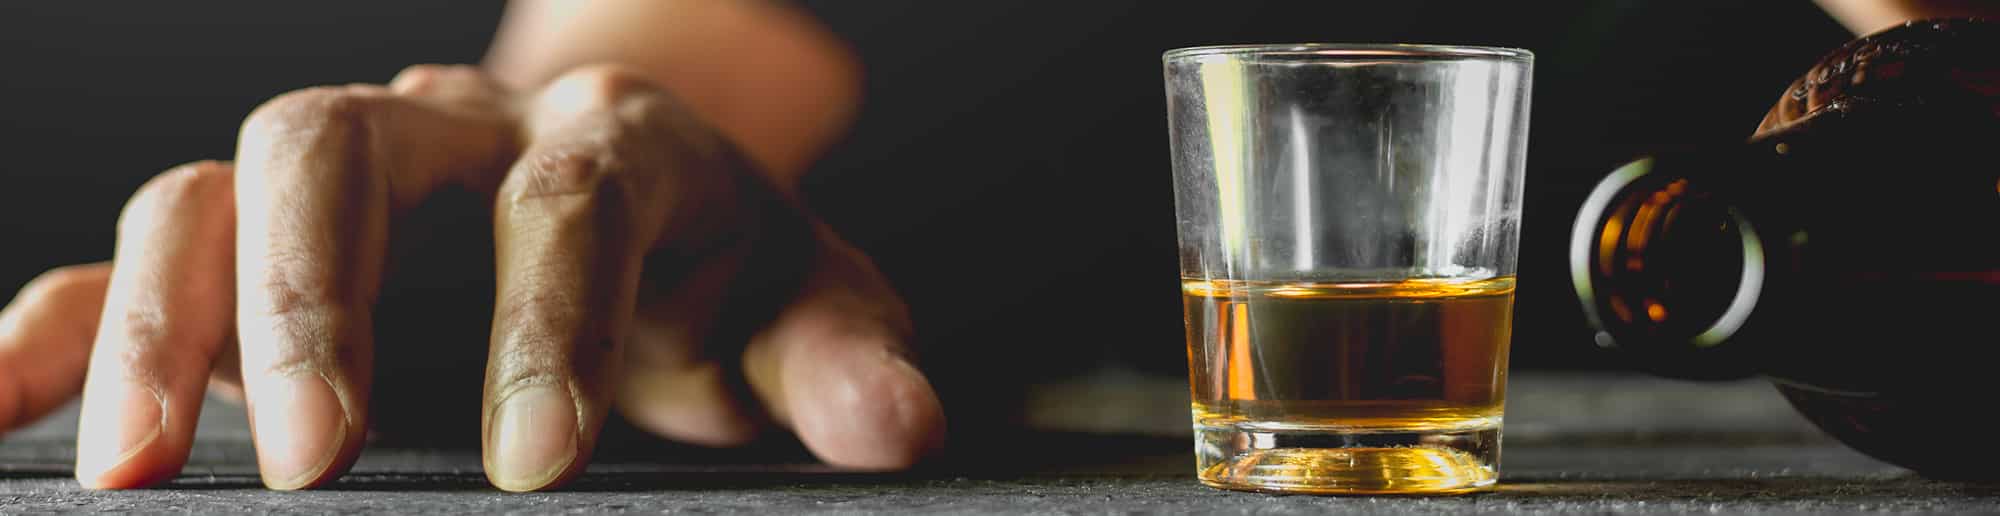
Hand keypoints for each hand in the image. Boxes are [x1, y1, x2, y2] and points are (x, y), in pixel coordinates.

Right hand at [0, 64, 944, 490]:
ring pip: (212, 186)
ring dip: (164, 319)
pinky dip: (67, 327)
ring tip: (138, 469)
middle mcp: (457, 128)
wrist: (645, 213)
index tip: (542, 463)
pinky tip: (7, 408)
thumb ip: (844, 361)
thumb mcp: (803, 310)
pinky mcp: (260, 236)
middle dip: (315, 298)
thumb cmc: (717, 272)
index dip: (548, 320)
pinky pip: (131, 253)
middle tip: (314, 460)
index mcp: (610, 136)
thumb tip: (895, 426)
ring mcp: (343, 173)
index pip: (568, 196)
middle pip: (340, 150)